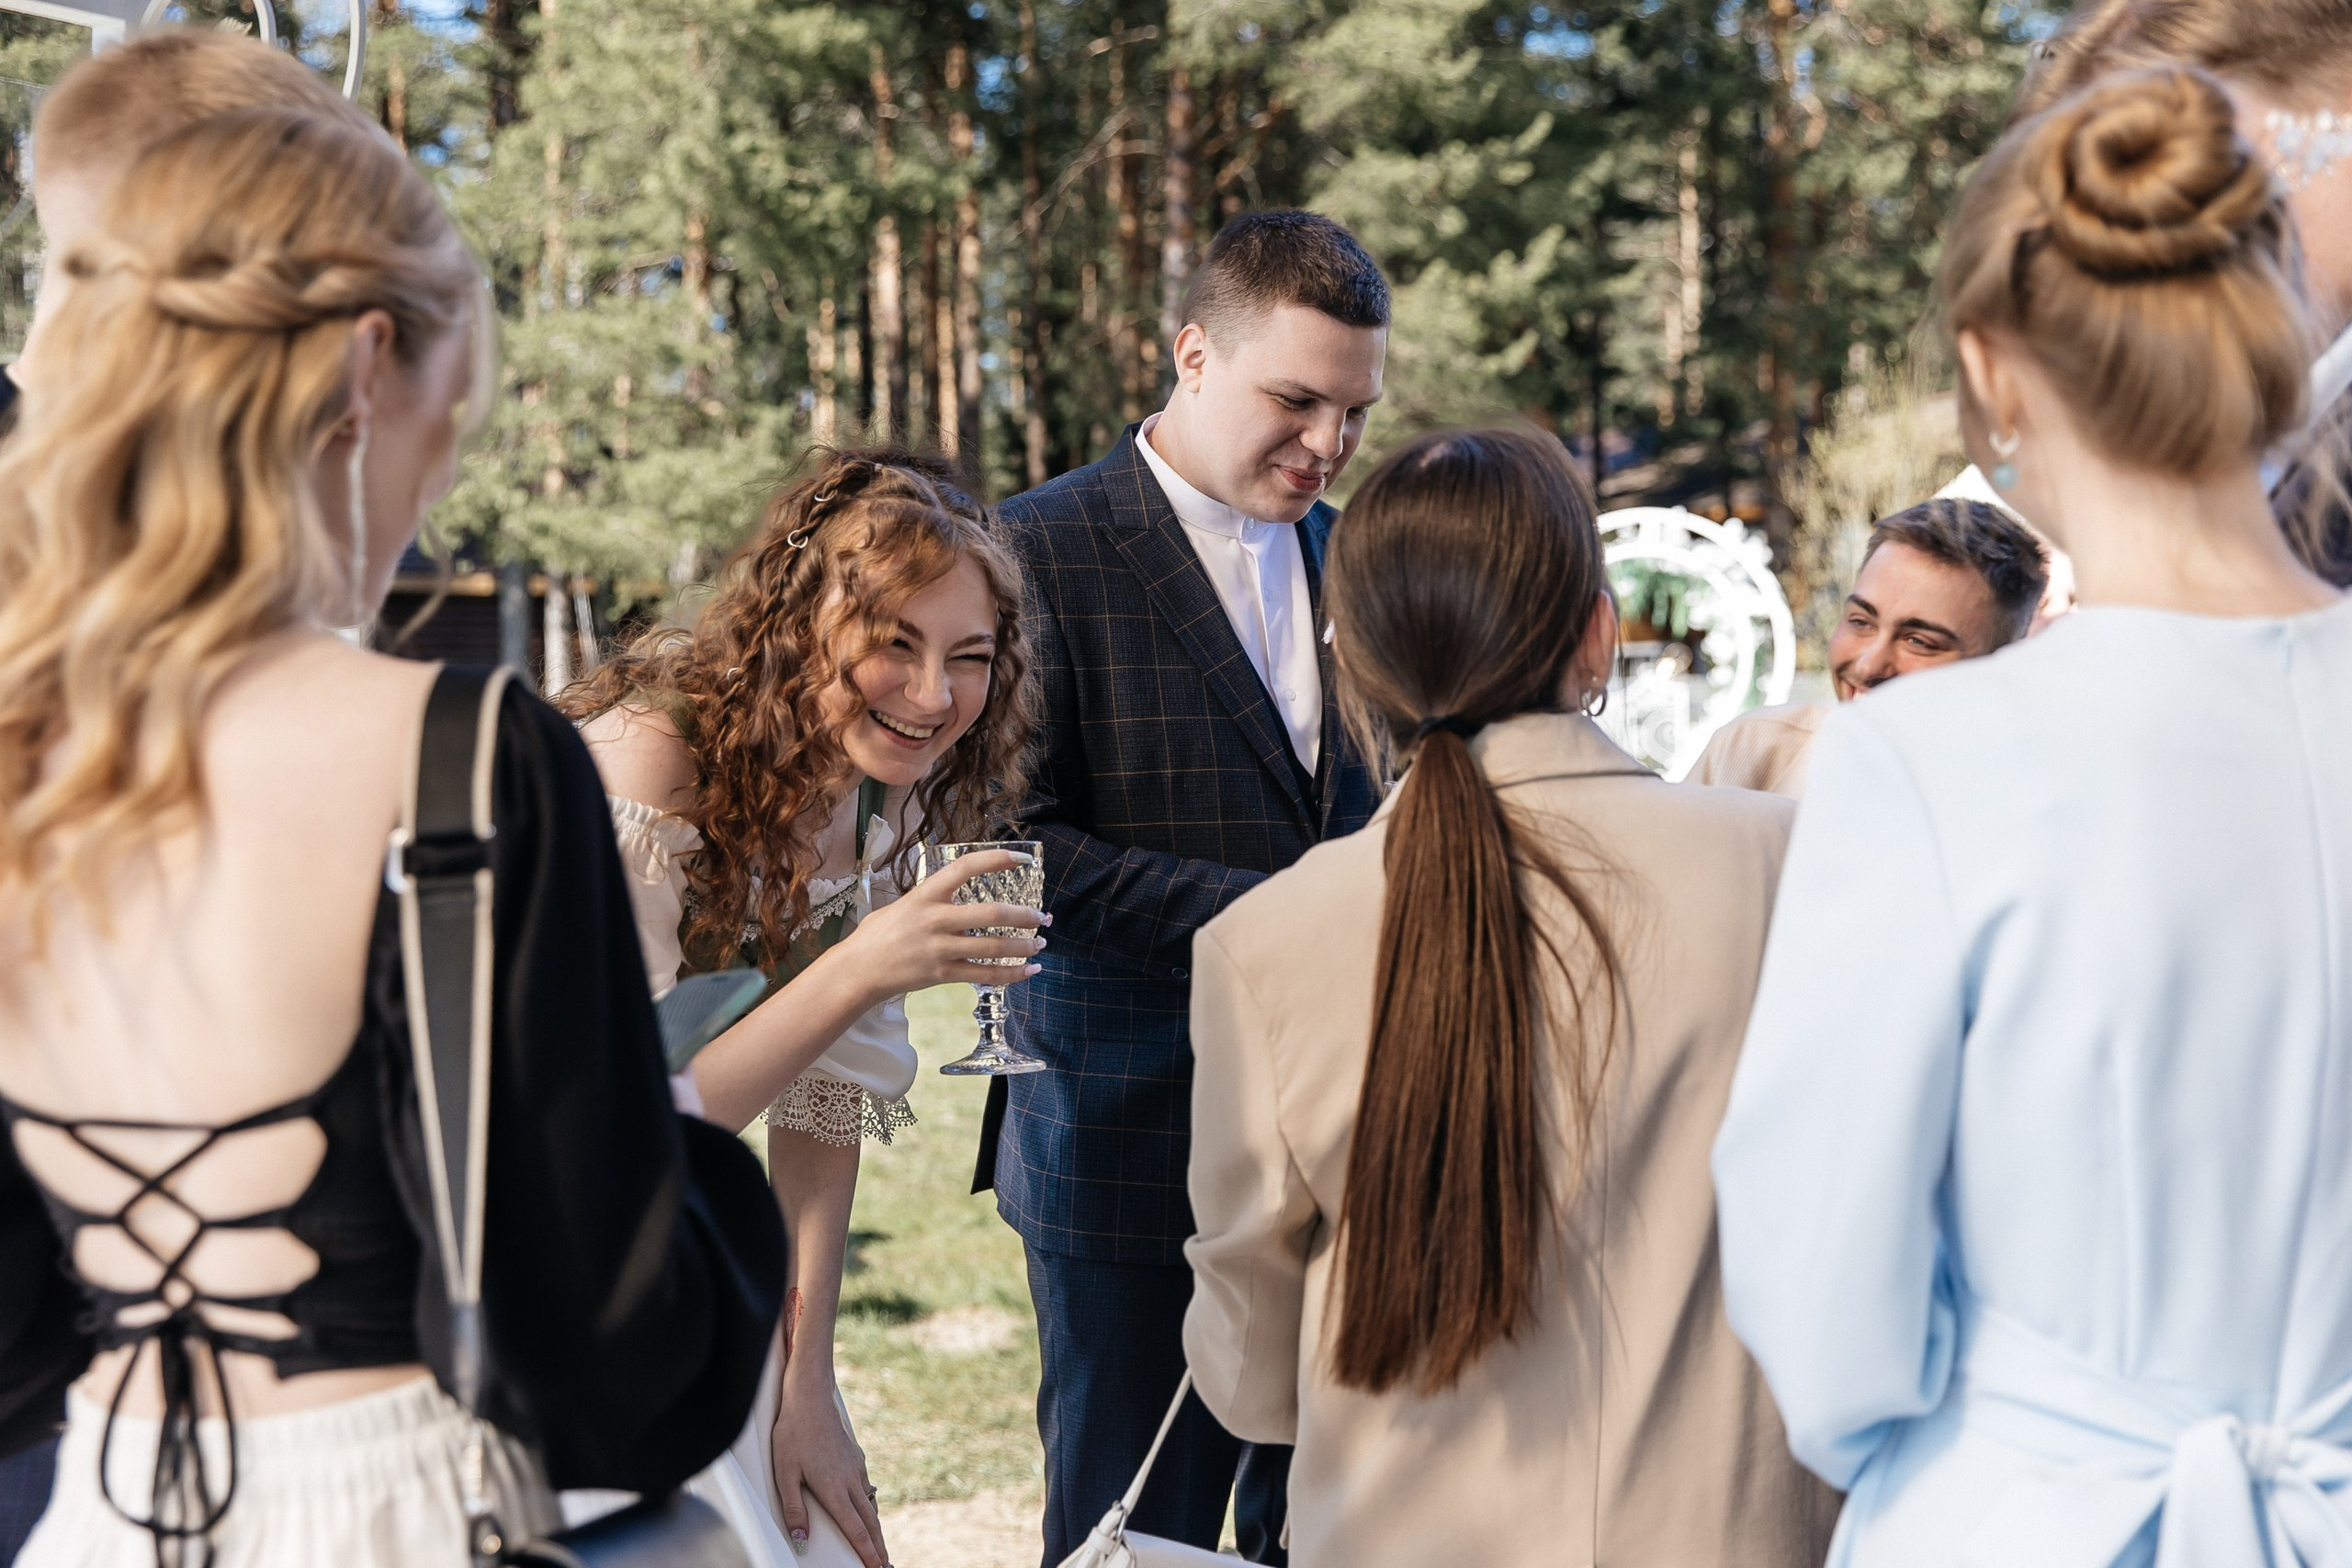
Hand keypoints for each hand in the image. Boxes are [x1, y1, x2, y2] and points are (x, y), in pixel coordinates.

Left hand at [772, 1362, 888, 1567]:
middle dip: (878, 1547)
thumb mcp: (785, 1474)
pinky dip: (868, 1506)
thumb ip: (794, 1509)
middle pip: (870, 1522)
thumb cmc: (793, 1434)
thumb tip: (801, 1539)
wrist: (810, 1398)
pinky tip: (864, 1509)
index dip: (867, 1553)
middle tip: (885, 1565)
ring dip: (875, 1528)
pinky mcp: (855, 1457)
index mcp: (834, 1489)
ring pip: (869, 1505)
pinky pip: (865, 1488)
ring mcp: (856, 1468)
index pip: (856, 1530)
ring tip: (878, 1545)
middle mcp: (850, 1481)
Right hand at [834, 848, 1045, 1001]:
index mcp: (925, 894)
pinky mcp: (943, 974)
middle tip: (1043, 917)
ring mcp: (940, 948)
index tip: (1024, 858)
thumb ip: (932, 898)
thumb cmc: (877, 934)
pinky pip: (985, 974)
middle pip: (992, 913)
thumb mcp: (902, 904)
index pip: (966, 867)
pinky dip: (1011, 973)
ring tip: (1041, 943)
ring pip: (993, 946)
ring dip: (1024, 945)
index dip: (998, 859)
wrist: (857, 970)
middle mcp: (935, 919)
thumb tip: (959, 892)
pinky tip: (1029, 971)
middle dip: (1024, 915)